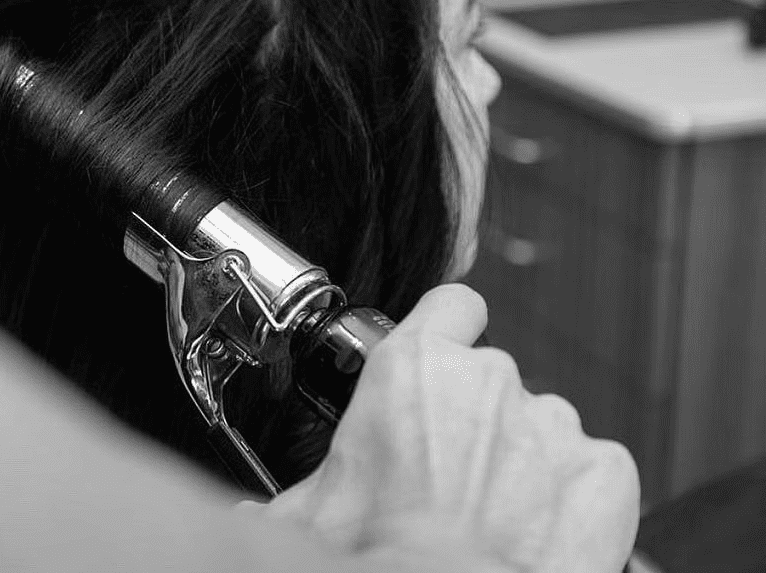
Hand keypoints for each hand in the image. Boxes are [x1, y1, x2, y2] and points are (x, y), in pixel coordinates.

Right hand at [262, 284, 640, 571]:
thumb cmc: (375, 558)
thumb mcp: (304, 515)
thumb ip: (292, 492)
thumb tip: (246, 518)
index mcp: (414, 368)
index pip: (452, 305)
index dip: (449, 331)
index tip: (445, 357)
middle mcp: (489, 380)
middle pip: (492, 380)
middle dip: (476, 422)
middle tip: (449, 479)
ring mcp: (553, 425)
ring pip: (543, 429)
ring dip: (525, 463)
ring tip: (493, 518)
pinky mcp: (605, 472)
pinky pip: (594, 471)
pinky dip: (575, 499)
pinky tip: (538, 534)